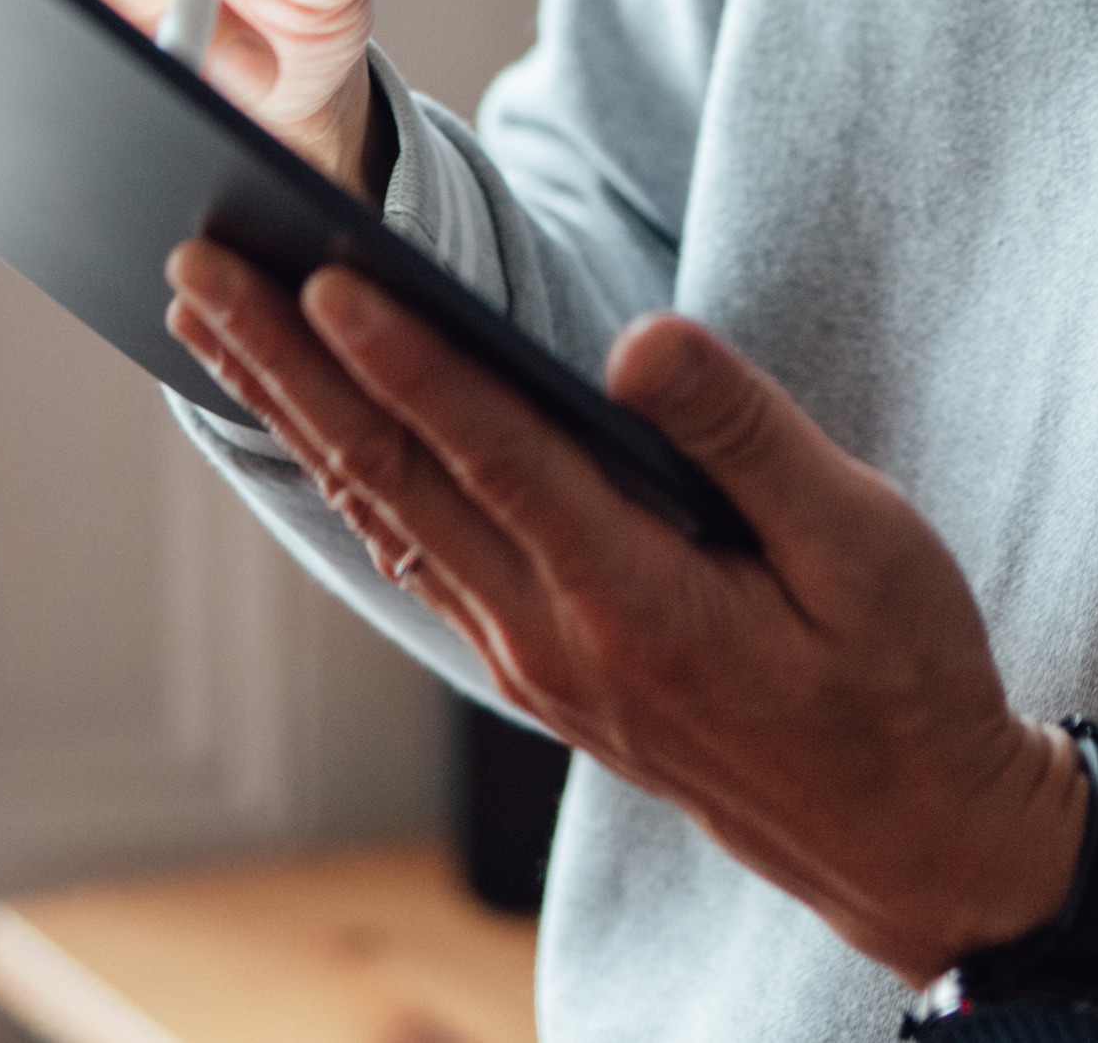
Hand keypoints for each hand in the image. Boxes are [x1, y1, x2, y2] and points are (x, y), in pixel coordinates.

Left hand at [165, 242, 1087, 982]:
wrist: (902, 836)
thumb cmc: (901, 677)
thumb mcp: (866, 545)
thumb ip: (746, 437)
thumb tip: (640, 338)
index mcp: (635, 599)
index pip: (488, 453)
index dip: (401, 358)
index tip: (318, 273)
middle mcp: (554, 636)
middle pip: (393, 474)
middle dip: (287, 361)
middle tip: (196, 261)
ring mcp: (533, 659)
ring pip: (385, 510)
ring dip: (292, 407)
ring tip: (211, 318)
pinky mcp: (538, 666)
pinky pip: (416, 552)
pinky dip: (347, 473)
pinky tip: (311, 426)